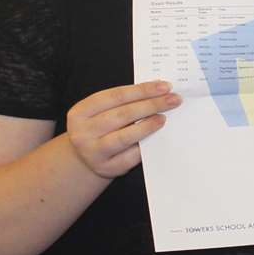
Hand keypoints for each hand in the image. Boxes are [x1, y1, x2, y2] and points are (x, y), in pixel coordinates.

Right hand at [65, 81, 180, 177]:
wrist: (84, 159)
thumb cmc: (98, 128)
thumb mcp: (100, 112)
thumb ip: (122, 102)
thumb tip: (157, 91)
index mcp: (80, 112)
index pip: (116, 96)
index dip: (142, 90)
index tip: (164, 86)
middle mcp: (83, 132)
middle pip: (122, 115)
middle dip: (151, 105)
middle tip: (173, 100)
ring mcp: (94, 152)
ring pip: (125, 137)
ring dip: (148, 125)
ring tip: (164, 117)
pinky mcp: (107, 168)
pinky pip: (131, 156)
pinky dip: (146, 146)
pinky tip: (157, 138)